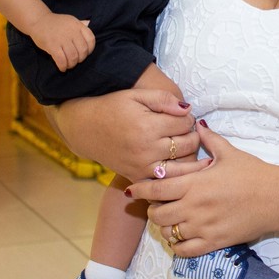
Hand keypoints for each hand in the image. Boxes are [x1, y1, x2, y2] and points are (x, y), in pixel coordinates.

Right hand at [26, 12, 94, 70]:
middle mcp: (71, 31)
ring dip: (71, 65)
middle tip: (75, 61)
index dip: (90, 49)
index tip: (84, 53)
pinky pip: (61, 60)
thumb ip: (80, 28)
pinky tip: (62, 68)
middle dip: (80, 59)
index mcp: (77, 25)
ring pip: (73, 57)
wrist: (38, 20)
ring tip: (68, 65)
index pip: (91, 39)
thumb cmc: (56, 24)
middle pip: (83, 50)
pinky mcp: (52, 45)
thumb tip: (90, 37)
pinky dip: (63, 66)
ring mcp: (61, 38)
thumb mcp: (70, 21)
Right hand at [49, 89, 196, 180]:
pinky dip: (175, 177)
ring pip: (182, 168)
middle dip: (193, 136)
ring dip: (190, 158)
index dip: (189, 118)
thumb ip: (163, 99)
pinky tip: (179, 167)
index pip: (185, 124)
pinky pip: (165, 182)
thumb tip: (188, 110)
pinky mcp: (137, 178)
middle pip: (188, 145)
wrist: (86, 129)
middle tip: (187, 131)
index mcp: (147, 127)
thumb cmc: (112, 108)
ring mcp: (142, 167)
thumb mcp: (136, 95)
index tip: (184, 117)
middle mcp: (146, 150)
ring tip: (187, 147)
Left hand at [127, 123, 278, 256]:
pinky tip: (182, 237)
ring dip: (165, 227)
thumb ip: (209, 140)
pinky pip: (184, 250)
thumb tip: (197, 125)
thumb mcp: (229, 153)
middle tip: (158, 205)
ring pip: (168, 233)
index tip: (134, 191)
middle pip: (157, 214)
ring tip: (171, 220)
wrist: (277, 198)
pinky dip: (178, 246)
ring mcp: (203, 227)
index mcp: (195, 183)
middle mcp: (194, 207)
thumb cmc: (254, 174)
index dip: (141, 191)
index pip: (156, 189)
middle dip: (153, 210)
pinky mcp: (214, 242)